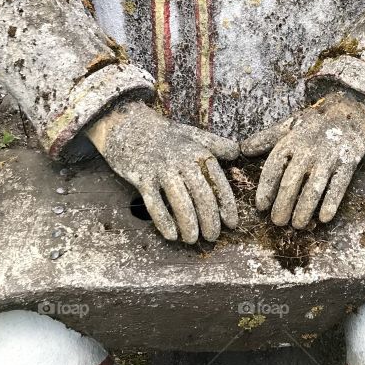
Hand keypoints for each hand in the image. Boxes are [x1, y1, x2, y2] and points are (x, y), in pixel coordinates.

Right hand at [87, 100, 239, 244]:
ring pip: (180, 202)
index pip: (217, 182)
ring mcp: (160, 170)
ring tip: (193, 239)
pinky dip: (164, 221)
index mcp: (197, 151)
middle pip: (201, 195)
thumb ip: (215, 144)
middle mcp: (181, 161)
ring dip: (189, 224)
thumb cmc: (163, 134)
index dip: (226, 204)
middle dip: (209, 219)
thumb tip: (238, 152)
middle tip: (213, 237)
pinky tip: (171, 235)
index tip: (231, 223)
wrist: (127, 125)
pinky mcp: (141, 178)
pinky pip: (154, 204)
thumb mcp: (191, 133)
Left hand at [241, 89, 364, 228]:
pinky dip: (331, 203)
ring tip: (297, 225)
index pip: (273, 167)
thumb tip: (242, 149)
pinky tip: (323, 218)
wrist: (352, 110)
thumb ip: (266, 139)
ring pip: (313, 188)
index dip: (265, 188)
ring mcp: (328, 157)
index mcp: (291, 141)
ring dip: (304, 209)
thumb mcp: (289, 126)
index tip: (260, 206)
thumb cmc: (315, 122)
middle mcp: (308, 150)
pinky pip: (338, 186)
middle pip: (291, 182)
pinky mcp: (347, 163)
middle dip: (283, 205)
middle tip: (277, 222)